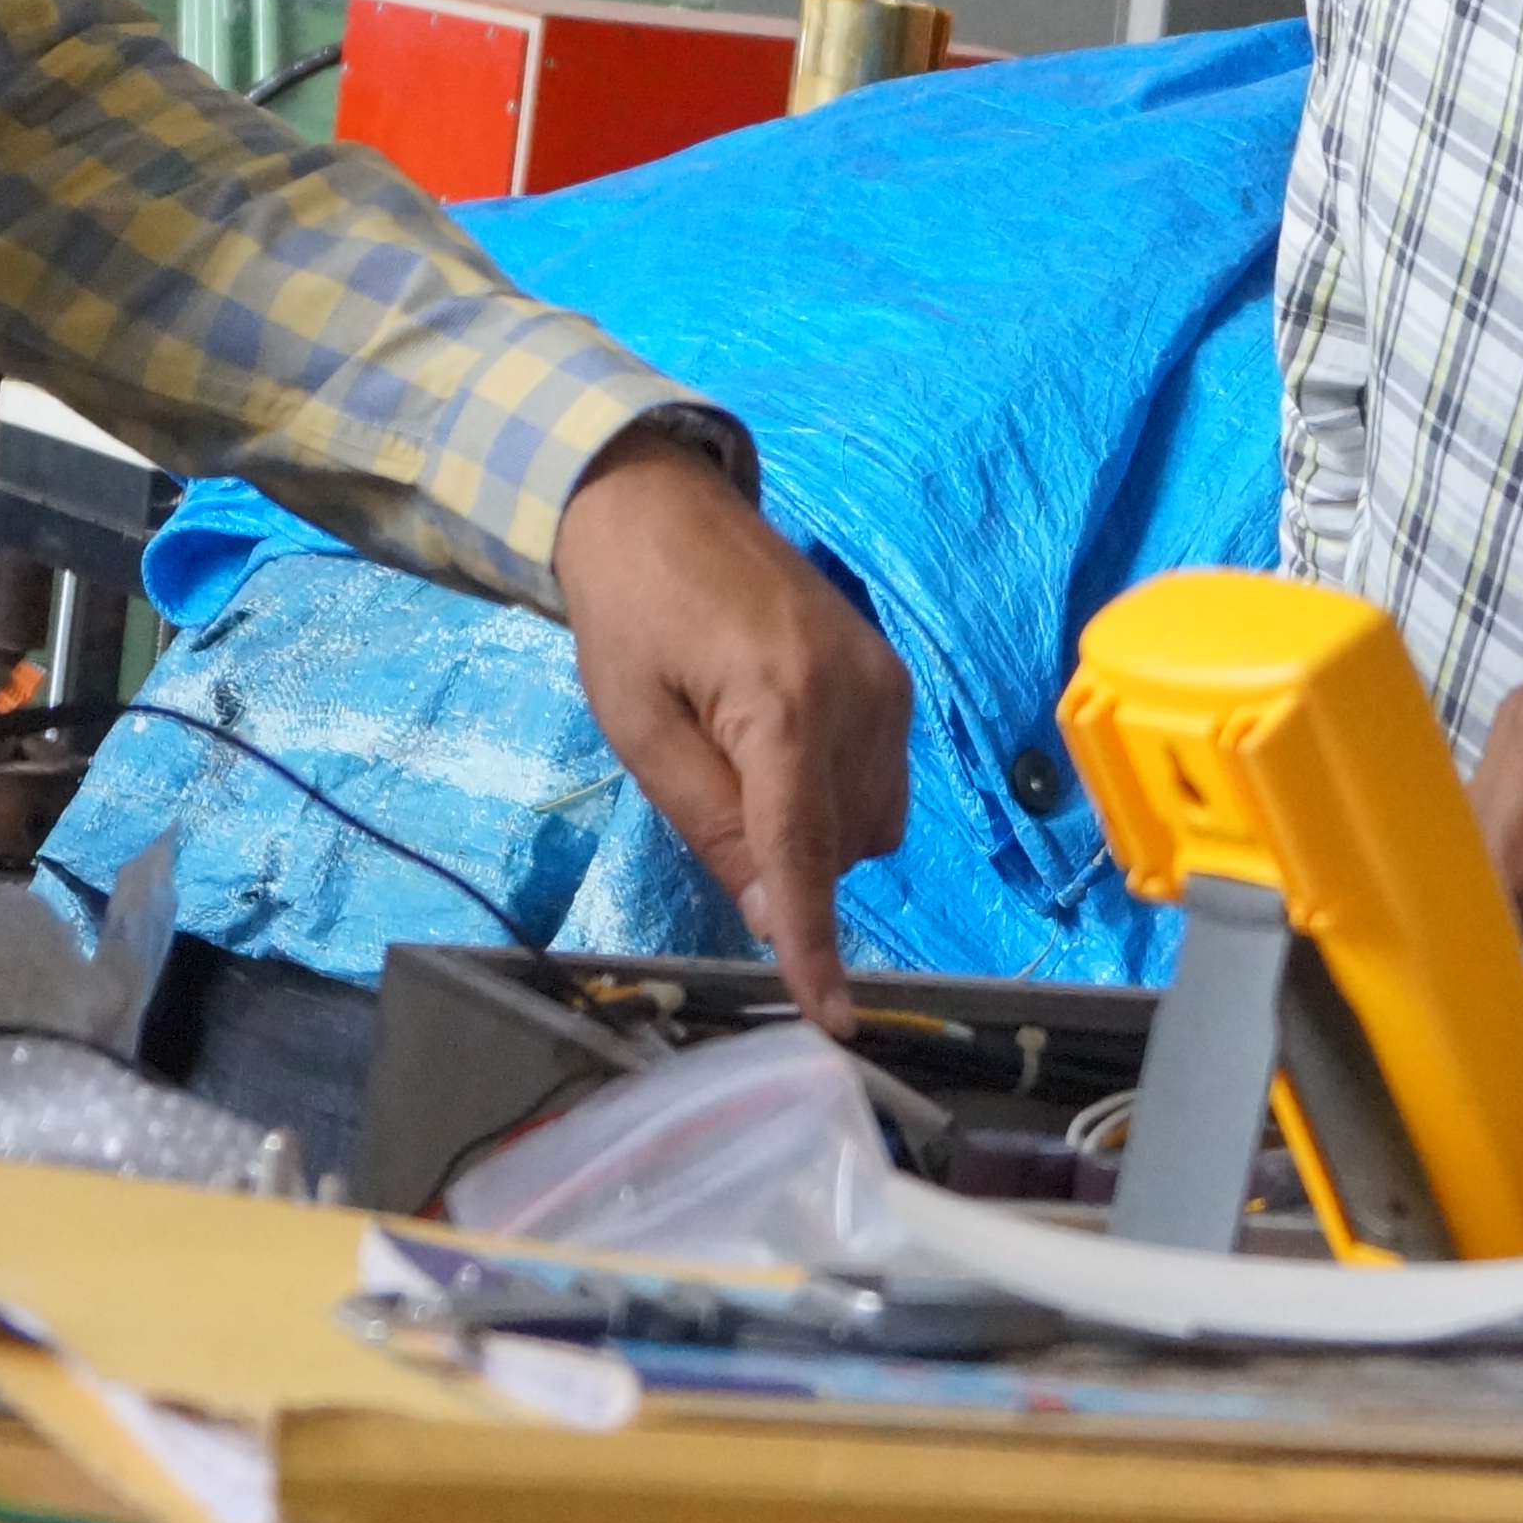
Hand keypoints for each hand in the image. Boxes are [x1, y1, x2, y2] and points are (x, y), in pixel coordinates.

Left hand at [553, 445, 908, 1025]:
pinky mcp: (892, 675)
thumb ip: (711, 824)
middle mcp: (859, 696)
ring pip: (872, 821)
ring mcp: (887, 683)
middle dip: (788, 861)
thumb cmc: (630, 614)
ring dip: (814, 829)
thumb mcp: (640, 730)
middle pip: (844, 845)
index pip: (806, 852)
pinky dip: (831, 792)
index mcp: (784, 704)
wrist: (663, 506)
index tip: (835, 1017)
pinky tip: (774, 742)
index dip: (817, 942)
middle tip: (708, 795)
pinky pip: (881, 778)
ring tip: (738, 756)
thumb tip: (769, 914)